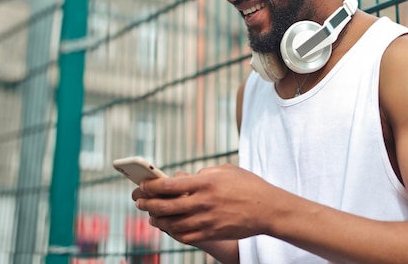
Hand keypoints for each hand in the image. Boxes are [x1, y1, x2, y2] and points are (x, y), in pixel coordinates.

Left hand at [132, 164, 274, 244]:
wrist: (268, 209)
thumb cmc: (248, 185)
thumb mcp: (225, 171)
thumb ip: (203, 174)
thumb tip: (185, 179)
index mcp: (205, 183)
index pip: (169, 185)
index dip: (151, 186)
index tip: (143, 185)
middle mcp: (203, 202)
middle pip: (165, 206)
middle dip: (147, 204)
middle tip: (140, 201)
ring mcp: (207, 220)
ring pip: (172, 224)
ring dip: (157, 220)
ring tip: (151, 215)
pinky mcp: (211, 233)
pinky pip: (184, 236)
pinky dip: (172, 232)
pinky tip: (168, 227)